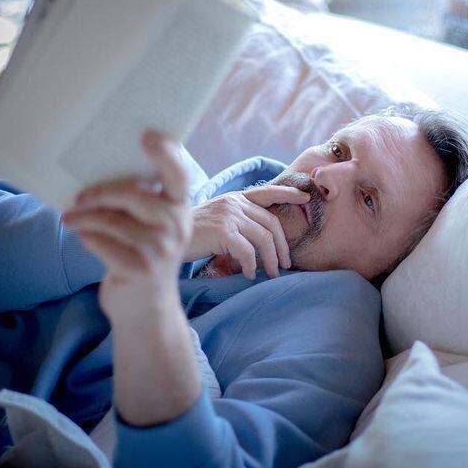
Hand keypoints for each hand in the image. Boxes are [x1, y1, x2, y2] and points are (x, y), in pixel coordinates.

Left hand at [63, 130, 191, 322]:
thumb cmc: (140, 256)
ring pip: (112, 220)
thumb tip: (98, 169)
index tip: (146, 135)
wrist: (145, 308)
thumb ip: (139, 201)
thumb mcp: (150, 226)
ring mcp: (161, 250)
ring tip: (70, 217)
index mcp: (180, 208)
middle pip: (134, 194)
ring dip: (84, 216)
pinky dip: (86, 236)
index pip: (178, 174)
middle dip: (100, 192)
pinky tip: (80, 235)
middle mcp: (176, 226)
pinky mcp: (141, 270)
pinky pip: (102, 243)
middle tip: (79, 196)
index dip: (164, 153)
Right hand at [185, 185, 310, 279]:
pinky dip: (251, 266)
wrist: (161, 235)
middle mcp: (234, 203)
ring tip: (271, 274)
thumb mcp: (216, 221)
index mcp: (235, 198)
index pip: (267, 192)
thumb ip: (237, 223)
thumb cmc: (189, 233)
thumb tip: (261, 244)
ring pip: (264, 239)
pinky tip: (247, 275)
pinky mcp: (223, 231)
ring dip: (270, 260)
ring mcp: (229, 215)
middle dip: (282, 246)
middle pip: (271, 223)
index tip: (306, 197)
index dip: (288, 193)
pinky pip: (248, 251)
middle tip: (285, 264)